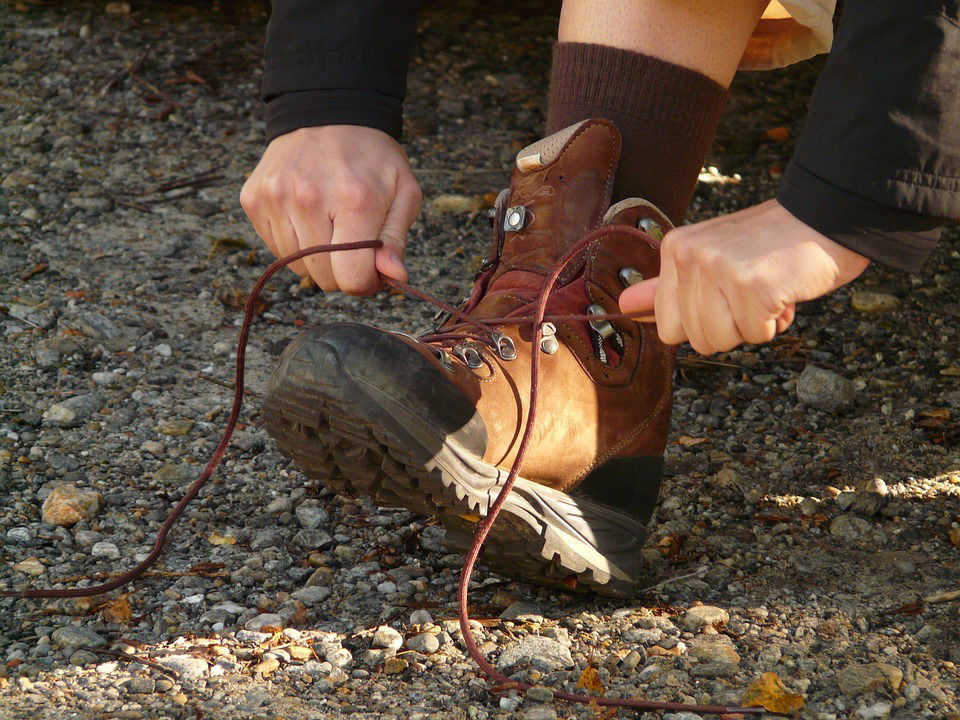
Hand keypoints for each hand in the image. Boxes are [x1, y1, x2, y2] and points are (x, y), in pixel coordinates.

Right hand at [240, 125, 421, 293]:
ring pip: (298, 267)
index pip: (351, 277)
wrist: (329, 112)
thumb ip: (397, 239)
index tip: (372, 270)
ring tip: (329, 222)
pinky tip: (307, 214)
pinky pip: (276, 248)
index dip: (365, 283)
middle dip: (342, 270)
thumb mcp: (404, 192)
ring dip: (317, 257)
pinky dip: (294, 242)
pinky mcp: (253, 198)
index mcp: (354, 201)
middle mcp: (309, 200)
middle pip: (324, 278)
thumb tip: (394, 278)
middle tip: (352, 241)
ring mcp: (276, 198)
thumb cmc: (372, 158)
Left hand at [619, 199, 869, 354]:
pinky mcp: (751, 284)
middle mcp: (690, 256)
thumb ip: (668, 286)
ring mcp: (718, 269)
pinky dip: (777, 321)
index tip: (726, 294)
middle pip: (696, 338)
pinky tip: (784, 290)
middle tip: (752, 289)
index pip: (668, 326)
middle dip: (730, 326)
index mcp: (676, 249)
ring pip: (722, 340)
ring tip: (767, 289)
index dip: (704, 322)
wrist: (828, 216)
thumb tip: (624, 308)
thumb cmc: (772, 244)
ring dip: (753, 325)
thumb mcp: (712, 258)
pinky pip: (757, 335)